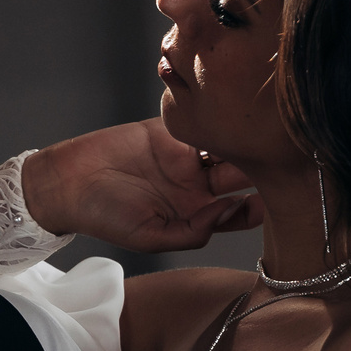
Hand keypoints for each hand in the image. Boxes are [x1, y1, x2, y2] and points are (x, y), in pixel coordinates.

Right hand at [21, 122, 264, 252]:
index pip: (241, 210)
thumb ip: (194, 231)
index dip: (261, 204)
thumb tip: (230, 211)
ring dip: (242, 139)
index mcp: (197, 213)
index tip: (278, 197)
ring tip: (263, 133)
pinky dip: (214, 119)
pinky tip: (232, 114)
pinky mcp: (169, 130)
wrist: (68, 182)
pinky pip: (198, 122)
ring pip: (224, 145)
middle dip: (261, 166)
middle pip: (239, 174)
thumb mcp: (151, 237)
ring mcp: (184, 156)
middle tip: (283, 156)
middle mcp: (196, 185)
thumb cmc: (106, 217)